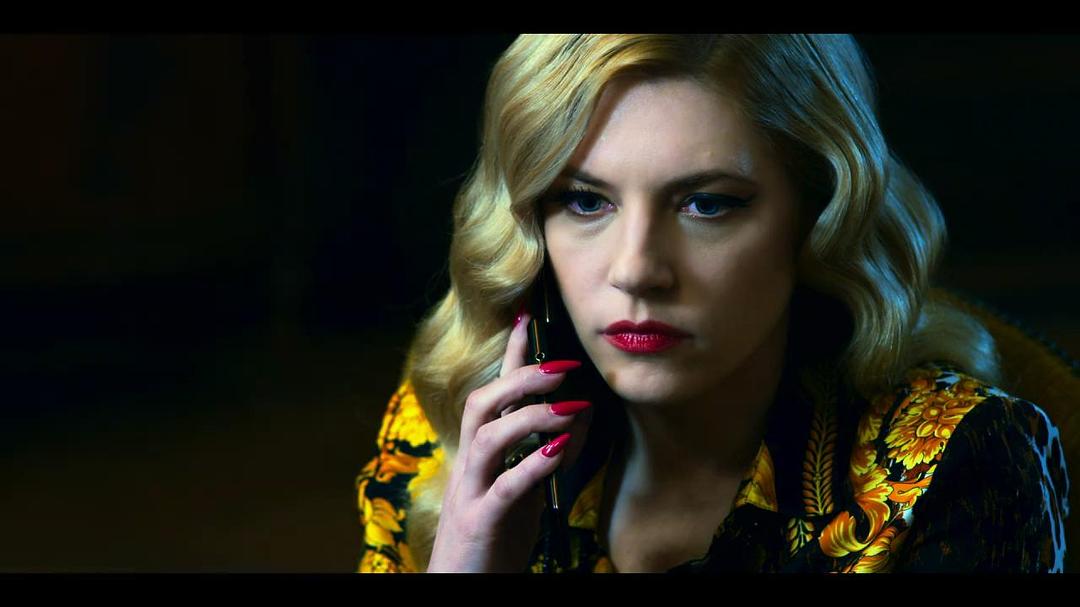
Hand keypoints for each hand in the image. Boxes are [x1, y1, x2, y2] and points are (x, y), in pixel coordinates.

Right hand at [426, 311, 593, 572]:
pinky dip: (532, 465)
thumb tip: (577, 420)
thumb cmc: (493, 541)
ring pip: (487, 437)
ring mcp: (471, 492)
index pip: (493, 394)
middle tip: (564, 367)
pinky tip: (560, 451)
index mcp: (480, 456)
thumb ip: (545, 458)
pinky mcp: (480, 522)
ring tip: (569, 409)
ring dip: (529, 416)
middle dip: (521, 378)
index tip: (529, 317)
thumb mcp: (525, 494)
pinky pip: (504, 487)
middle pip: (482, 403)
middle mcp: (470, 466)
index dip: (510, 356)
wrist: (462, 588)